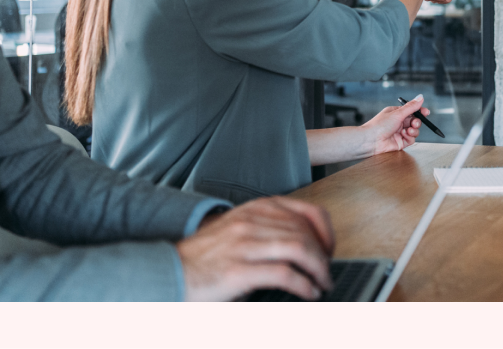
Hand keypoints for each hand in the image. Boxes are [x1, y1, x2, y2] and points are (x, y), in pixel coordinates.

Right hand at [176, 197, 334, 300]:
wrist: (172, 270)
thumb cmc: (208, 256)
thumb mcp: (240, 231)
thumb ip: (268, 230)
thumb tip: (304, 246)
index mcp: (256, 208)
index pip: (307, 211)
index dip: (327, 232)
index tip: (331, 250)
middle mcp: (252, 220)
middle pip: (306, 232)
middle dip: (324, 256)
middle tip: (328, 273)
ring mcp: (245, 243)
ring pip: (299, 248)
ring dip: (318, 270)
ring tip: (322, 284)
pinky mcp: (238, 269)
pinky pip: (284, 273)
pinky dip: (304, 285)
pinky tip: (309, 293)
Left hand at [361, 94, 430, 154]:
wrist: (371, 141)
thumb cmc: (379, 125)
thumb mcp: (397, 114)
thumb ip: (411, 107)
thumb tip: (420, 97)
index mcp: (396, 113)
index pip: (411, 110)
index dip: (419, 111)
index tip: (426, 112)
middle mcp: (398, 122)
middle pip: (414, 121)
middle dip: (417, 122)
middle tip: (414, 123)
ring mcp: (399, 132)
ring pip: (414, 130)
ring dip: (413, 130)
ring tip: (408, 130)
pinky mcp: (401, 142)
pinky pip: (411, 139)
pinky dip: (410, 137)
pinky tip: (404, 135)